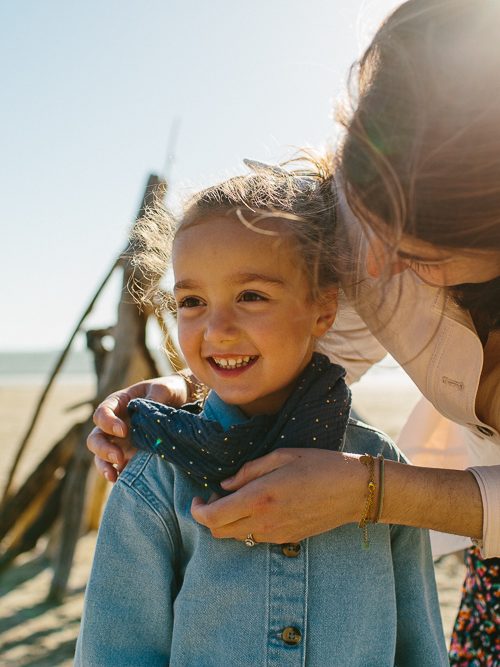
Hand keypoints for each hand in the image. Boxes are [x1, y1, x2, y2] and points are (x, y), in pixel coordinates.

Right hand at [88, 375, 189, 481]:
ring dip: (104, 466)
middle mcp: (115, 424)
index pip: (102, 413)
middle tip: (119, 457)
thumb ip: (155, 396)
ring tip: (114, 476)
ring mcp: (121, 441)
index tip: (123, 431)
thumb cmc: (170, 391)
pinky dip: (117, 475)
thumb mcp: (165, 388)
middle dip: (103, 449)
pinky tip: (123, 481)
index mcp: (119, 404)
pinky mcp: (130, 455)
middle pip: (96, 438)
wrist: (184, 404)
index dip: (108, 423)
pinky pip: (117, 468)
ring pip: (101, 456)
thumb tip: (147, 410)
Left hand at [191, 448, 363, 543]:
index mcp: (259, 499)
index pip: (212, 518)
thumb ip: (248, 471)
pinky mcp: (287, 540)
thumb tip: (225, 485)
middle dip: (210, 516)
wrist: (354, 491)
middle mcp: (264, 522)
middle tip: (217, 496)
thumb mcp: (281, 456)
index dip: (197, 510)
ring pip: (236, 538)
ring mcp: (276, 535)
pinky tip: (260, 506)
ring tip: (239, 499)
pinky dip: (247, 526)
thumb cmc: (319, 465)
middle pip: (219, 533)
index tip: (199, 496)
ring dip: (228, 522)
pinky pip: (256, 538)